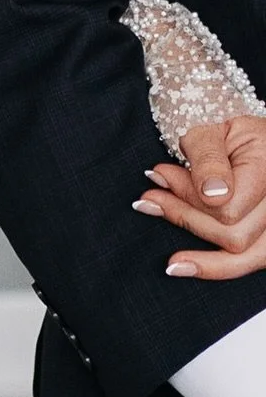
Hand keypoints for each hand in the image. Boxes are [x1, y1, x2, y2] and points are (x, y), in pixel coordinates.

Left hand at [133, 117, 265, 279]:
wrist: (243, 142)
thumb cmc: (225, 134)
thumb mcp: (210, 131)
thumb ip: (209, 158)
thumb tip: (212, 194)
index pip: (228, 207)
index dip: (188, 196)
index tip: (158, 174)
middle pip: (234, 236)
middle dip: (185, 216)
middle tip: (150, 196)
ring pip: (241, 257)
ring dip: (193, 246)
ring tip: (158, 223)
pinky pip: (245, 263)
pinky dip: (211, 265)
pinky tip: (179, 265)